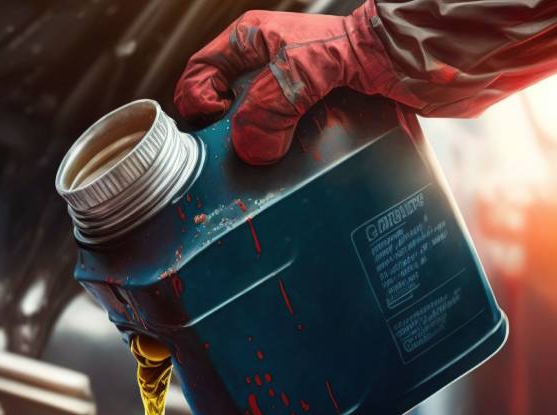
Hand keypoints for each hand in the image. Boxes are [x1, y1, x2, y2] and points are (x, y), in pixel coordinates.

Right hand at [174, 0, 420, 164]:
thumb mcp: (305, 70)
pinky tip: (289, 168)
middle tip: (236, 153)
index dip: (197, 101)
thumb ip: (271, 104)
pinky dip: (279, 160)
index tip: (219, 121)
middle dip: (223, 135)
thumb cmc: (368, 48)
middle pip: (220, 108)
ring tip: (264, 166)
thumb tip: (250, 147)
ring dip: (253, 152)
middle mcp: (265, 67)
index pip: (198, 74)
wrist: (423, 61)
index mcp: (251, 41)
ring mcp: (288, 94)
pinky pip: (279, 144)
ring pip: (250, 130)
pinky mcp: (309, 117)